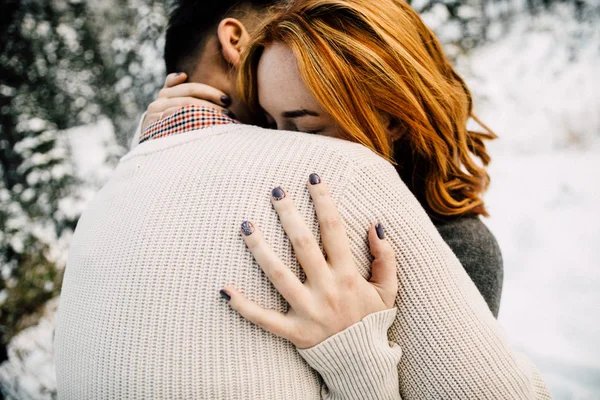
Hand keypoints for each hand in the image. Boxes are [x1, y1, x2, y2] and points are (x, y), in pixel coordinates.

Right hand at [141, 72, 232, 131]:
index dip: (209, 93)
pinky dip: (192, 125)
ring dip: (205, 115)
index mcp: (165, 93)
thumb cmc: (168, 121)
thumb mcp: (172, 102)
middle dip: (211, 105)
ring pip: (183, 112)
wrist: (149, 142)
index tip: (226, 99)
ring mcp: (154, 116)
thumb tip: (182, 74)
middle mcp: (158, 103)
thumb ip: (175, 86)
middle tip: (229, 112)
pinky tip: (206, 129)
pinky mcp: (154, 129)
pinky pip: (175, 125)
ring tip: (222, 121)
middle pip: (188, 100)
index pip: (191, 89)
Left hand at [221, 173, 398, 348]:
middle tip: (275, 191)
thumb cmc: (371, 320)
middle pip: (303, 245)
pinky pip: (264, 318)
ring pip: (278, 275)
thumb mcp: (387, 290)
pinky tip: (224, 289)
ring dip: (260, 249)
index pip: (334, 230)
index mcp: (349, 275)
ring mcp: (308, 310)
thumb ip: (386, 257)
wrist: (362, 361)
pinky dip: (243, 305)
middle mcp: (327, 289)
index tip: (313, 178)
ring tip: (245, 224)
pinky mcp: (293, 331)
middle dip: (289, 215)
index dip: (324, 201)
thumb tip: (374, 225)